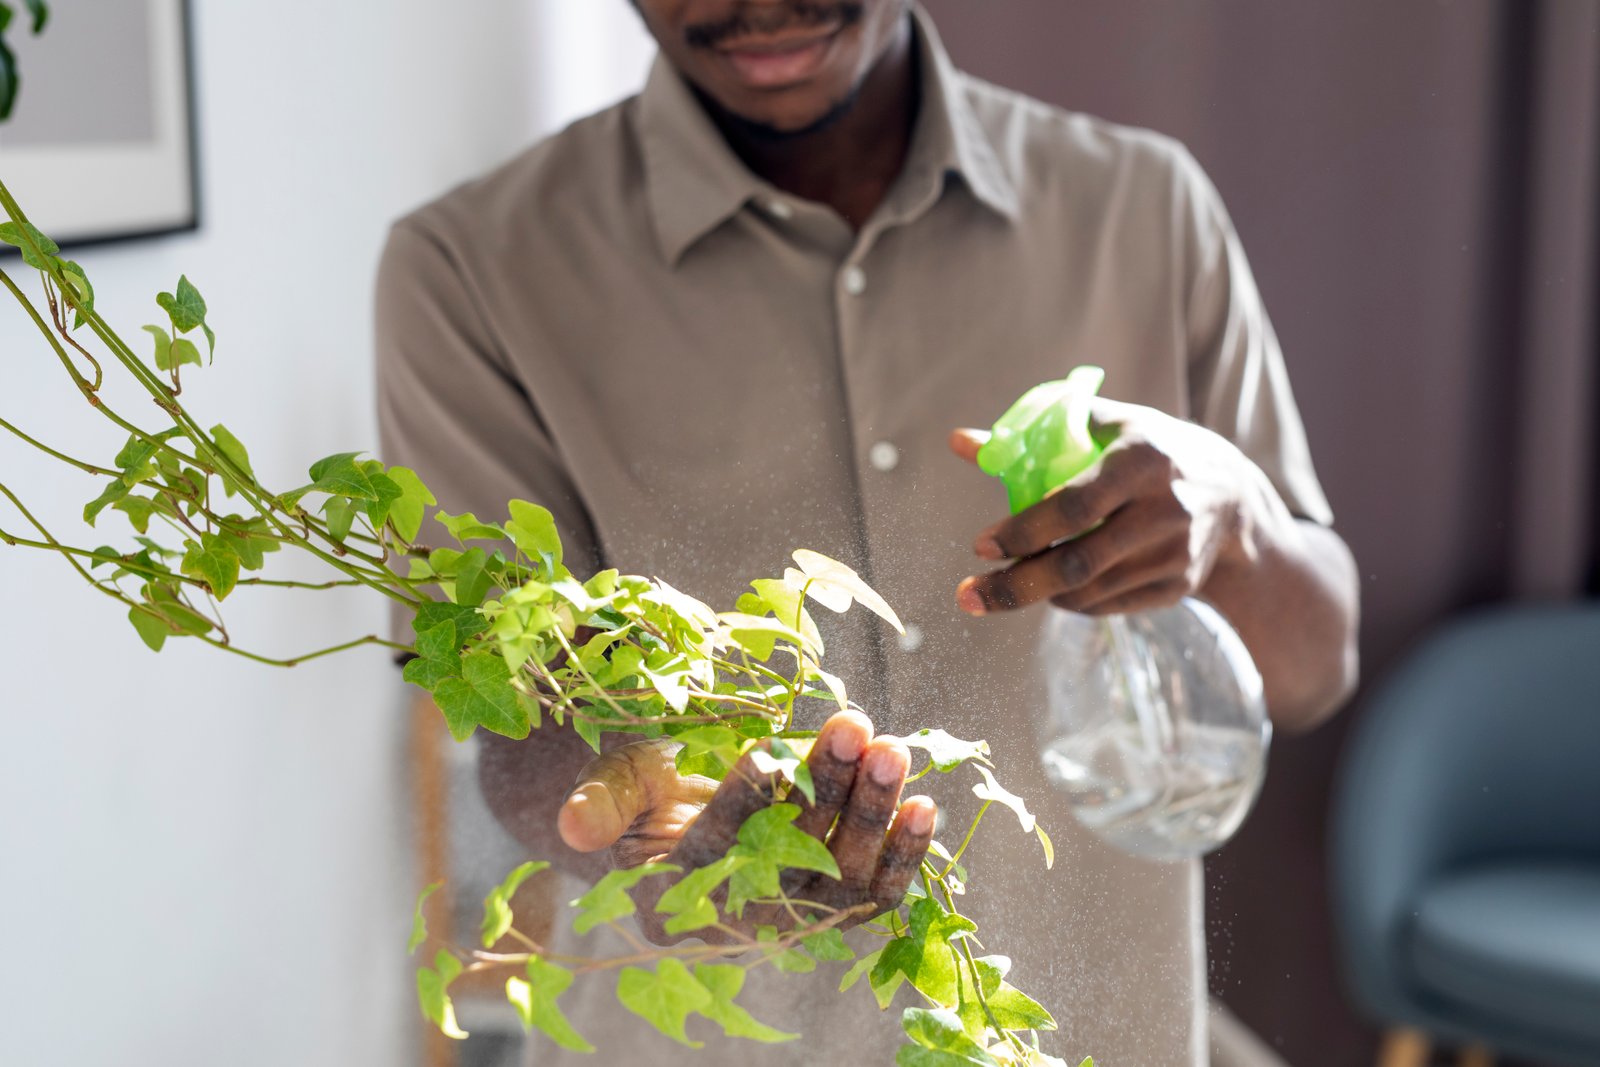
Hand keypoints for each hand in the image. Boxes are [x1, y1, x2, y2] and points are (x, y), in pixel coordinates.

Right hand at [557, 710, 936, 943]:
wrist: (688, 813)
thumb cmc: (649, 791)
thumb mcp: (618, 784)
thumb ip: (602, 802)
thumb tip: (571, 825)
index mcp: (671, 902)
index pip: (713, 850)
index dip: (741, 802)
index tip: (768, 751)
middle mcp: (736, 925)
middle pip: (789, 859)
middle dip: (825, 790)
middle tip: (853, 726)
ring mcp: (794, 921)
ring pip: (841, 875)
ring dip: (871, 811)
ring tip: (892, 748)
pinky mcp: (837, 909)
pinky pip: (877, 894)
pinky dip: (905, 854)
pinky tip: (926, 805)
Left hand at [951, 398, 1294, 616]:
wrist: (1234, 500)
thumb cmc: (1150, 451)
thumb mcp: (1106, 427)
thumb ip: (1033, 434)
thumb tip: (958, 441)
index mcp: (1143, 459)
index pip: (1074, 505)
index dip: (1023, 530)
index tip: (981, 545)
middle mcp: (1164, 509)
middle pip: (1079, 562)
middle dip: (1015, 585)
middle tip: (968, 595)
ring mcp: (1175, 554)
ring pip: (1089, 591)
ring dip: (1036, 595)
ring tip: (999, 589)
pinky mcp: (1178, 587)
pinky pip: (1108, 606)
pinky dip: (1070, 602)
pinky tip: (1049, 591)